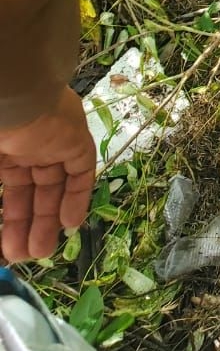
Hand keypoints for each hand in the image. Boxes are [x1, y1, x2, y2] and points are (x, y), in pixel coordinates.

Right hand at [0, 86, 96, 260]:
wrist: (10, 94)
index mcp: (4, 149)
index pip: (10, 189)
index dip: (9, 217)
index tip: (4, 246)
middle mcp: (26, 145)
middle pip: (30, 192)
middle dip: (26, 225)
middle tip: (20, 257)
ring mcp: (52, 141)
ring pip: (54, 186)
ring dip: (49, 220)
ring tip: (40, 253)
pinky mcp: (76, 139)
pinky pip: (81, 172)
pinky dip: (77, 197)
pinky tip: (69, 226)